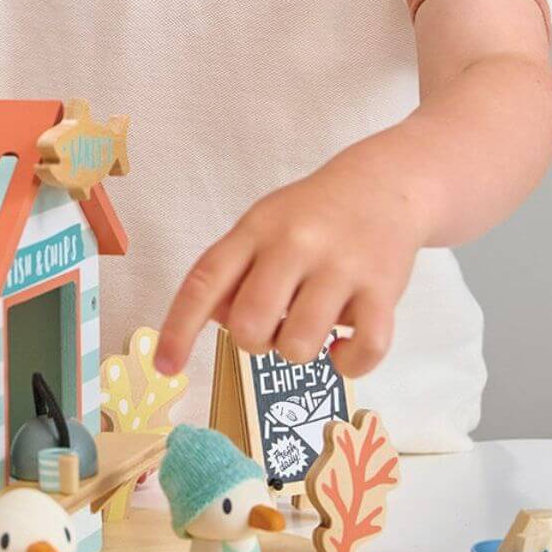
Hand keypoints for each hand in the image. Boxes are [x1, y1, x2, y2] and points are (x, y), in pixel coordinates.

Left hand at [152, 156, 427, 378]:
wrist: (386, 186)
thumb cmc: (312, 216)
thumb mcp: (262, 226)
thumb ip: (234, 273)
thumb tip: (218, 323)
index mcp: (255, 229)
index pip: (205, 281)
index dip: (179, 328)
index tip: (165, 366)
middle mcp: (294, 244)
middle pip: (249, 325)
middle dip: (254, 341)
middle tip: (274, 322)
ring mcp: (341, 267)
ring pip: (298, 347)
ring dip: (299, 350)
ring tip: (312, 323)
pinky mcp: (383, 290)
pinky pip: (362, 352)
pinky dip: (349, 363)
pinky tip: (344, 345)